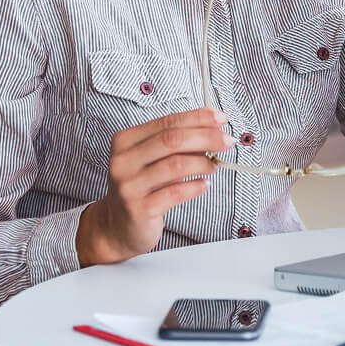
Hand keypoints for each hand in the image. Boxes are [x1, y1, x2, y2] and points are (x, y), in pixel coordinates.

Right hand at [76, 108, 235, 266]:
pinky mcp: (139, 210)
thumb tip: (213, 129)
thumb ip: (176, 142)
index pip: (168, 121)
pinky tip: (204, 185)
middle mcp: (123, 161)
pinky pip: (175, 193)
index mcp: (125, 141)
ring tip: (213, 166)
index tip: (221, 119)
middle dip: (206, 137)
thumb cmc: (141, 187)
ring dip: (203, 163)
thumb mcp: (152, 159)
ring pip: (176, 165)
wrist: (117, 227)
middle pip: (172, 139)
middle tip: (226, 141)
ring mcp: (129, 186)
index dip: (198, 118)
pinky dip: (195, 186)